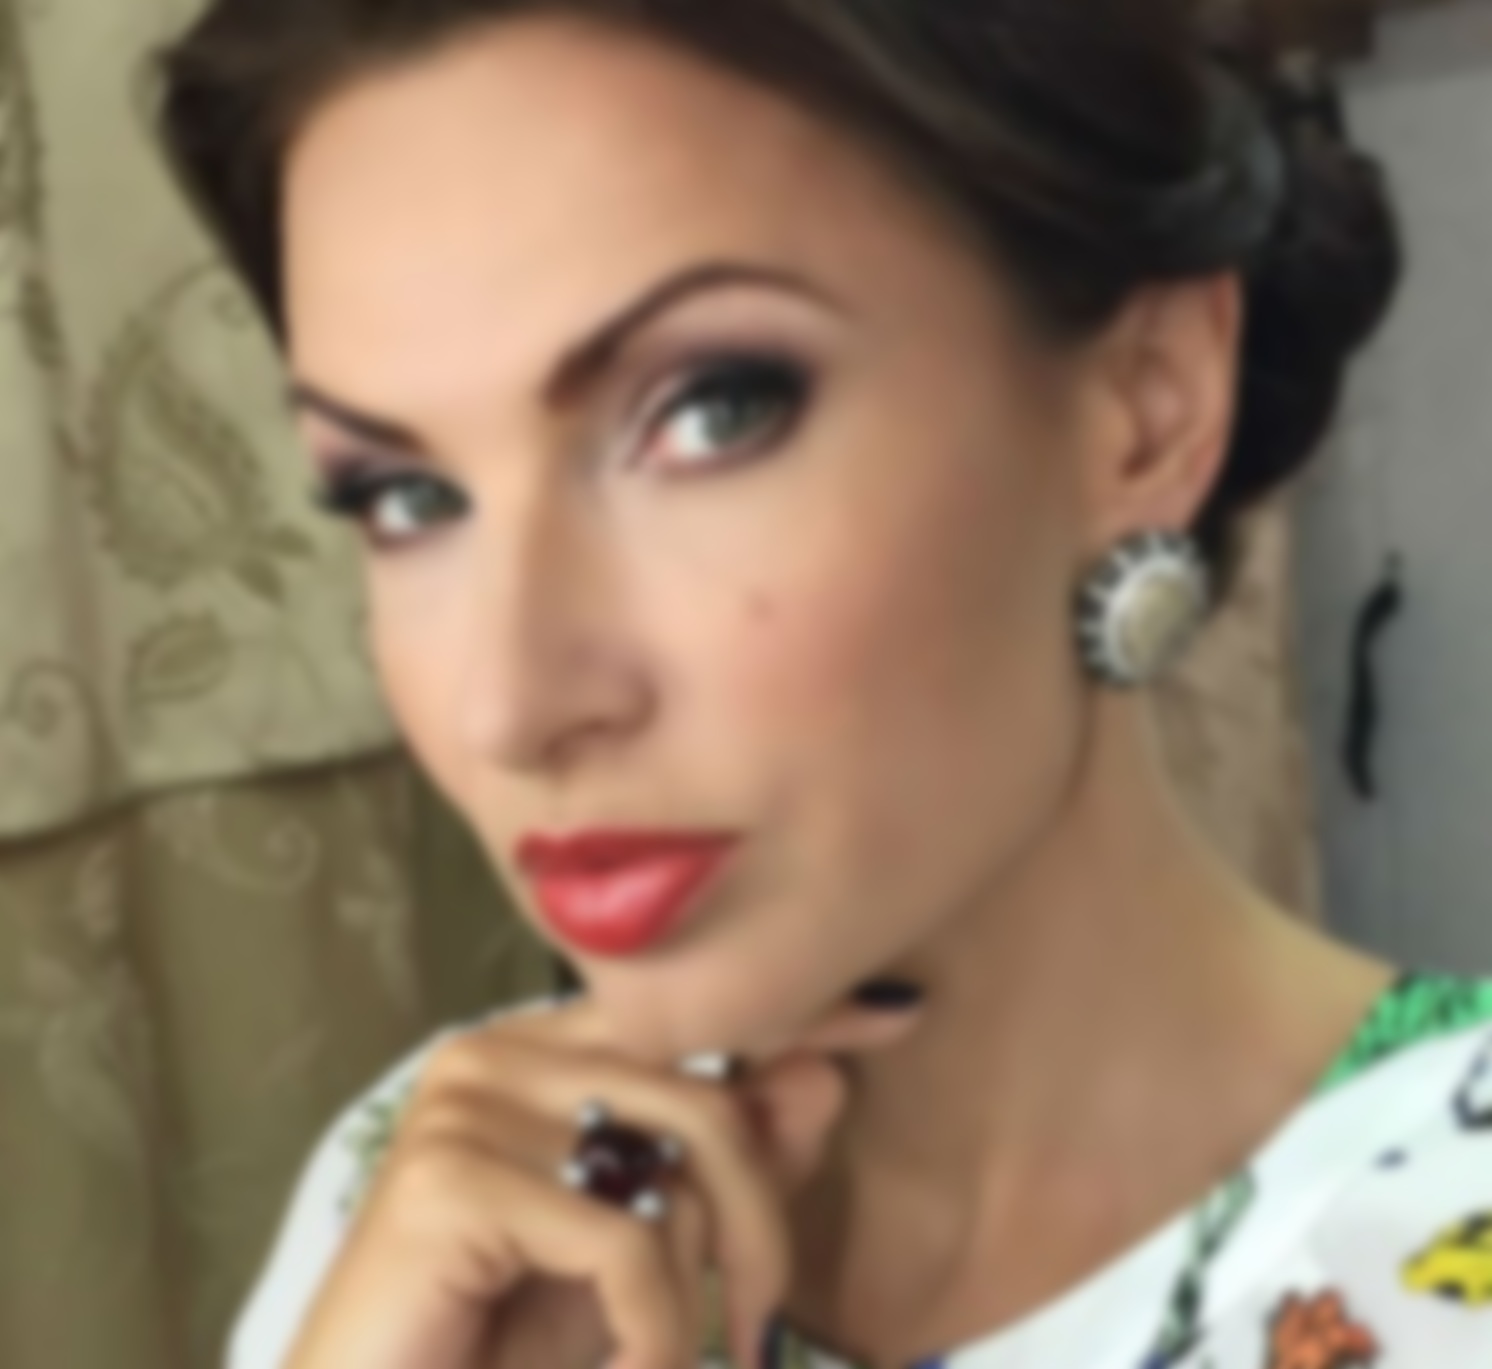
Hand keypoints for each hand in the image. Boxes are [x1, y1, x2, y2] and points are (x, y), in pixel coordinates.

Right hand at [283, 993, 922, 1368]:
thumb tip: (821, 1079)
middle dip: (758, 1220)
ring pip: (671, 1168)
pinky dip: (654, 1333)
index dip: (790, 1014)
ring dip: (696, 1291)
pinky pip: (624, 1243)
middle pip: (699, 1096)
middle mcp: (493, 1050)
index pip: (681, 1011)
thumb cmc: (501, 1344)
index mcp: (534, 1050)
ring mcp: (464, 1104)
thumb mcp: (641, 1255)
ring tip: (671, 1360)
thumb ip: (725, 1170)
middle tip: (756, 1323)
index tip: (888, 1016)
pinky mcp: (447, 1177)